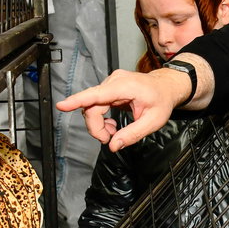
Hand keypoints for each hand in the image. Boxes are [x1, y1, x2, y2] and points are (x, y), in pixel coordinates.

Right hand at [55, 67, 189, 151]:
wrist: (166, 87)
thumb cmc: (161, 101)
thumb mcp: (153, 121)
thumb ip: (132, 134)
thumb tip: (113, 146)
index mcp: (125, 86)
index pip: (97, 94)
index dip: (77, 101)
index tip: (62, 105)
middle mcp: (114, 81)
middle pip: (91, 106)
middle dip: (95, 127)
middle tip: (107, 139)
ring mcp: (110, 83)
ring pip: (92, 107)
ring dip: (98, 123)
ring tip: (113, 132)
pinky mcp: (108, 88)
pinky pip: (96, 104)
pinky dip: (101, 117)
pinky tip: (111, 124)